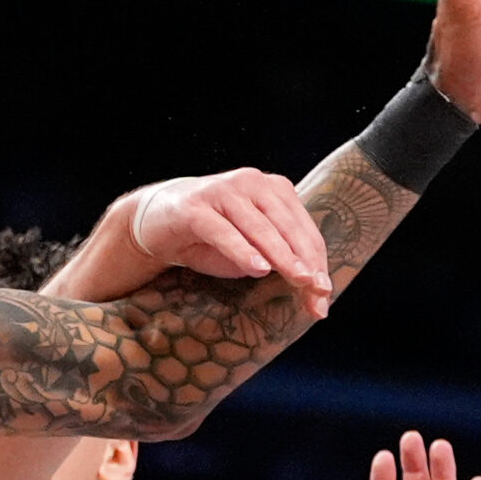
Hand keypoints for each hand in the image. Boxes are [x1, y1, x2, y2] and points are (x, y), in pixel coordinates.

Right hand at [130, 169, 331, 320]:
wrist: (156, 222)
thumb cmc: (209, 237)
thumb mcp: (250, 252)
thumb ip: (278, 262)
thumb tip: (312, 289)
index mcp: (274, 190)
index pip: (305, 229)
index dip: (318, 263)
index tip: (324, 296)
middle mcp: (253, 183)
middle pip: (289, 227)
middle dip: (306, 262)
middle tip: (318, 292)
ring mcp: (224, 191)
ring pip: (261, 227)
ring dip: (282, 256)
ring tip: (299, 280)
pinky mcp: (196, 206)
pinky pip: (225, 232)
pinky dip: (243, 251)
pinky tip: (258, 269)